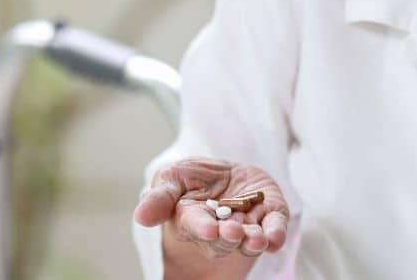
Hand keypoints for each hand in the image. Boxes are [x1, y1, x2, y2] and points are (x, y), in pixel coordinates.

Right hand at [133, 157, 290, 260]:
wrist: (225, 175)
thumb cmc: (193, 179)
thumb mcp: (171, 178)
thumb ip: (160, 197)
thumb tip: (140, 216)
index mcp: (192, 219)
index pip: (196, 226)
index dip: (202, 228)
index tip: (208, 228)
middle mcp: (220, 229)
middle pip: (222, 240)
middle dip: (227, 236)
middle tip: (232, 231)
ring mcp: (247, 225)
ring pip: (249, 240)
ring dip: (252, 241)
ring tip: (256, 238)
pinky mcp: (269, 217)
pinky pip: (274, 229)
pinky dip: (276, 234)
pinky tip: (275, 238)